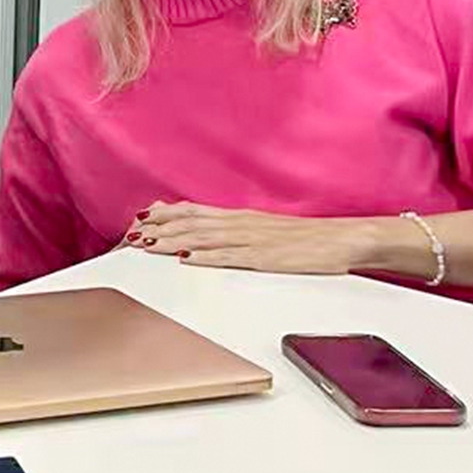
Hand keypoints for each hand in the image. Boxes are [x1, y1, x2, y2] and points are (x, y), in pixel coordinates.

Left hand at [124, 202, 371, 274]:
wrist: (343, 239)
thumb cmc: (305, 238)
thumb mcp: (263, 228)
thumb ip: (232, 228)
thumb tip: (203, 228)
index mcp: (241, 217)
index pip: (192, 212)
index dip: (162, 217)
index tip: (136, 221)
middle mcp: (242, 224)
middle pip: (191, 224)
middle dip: (158, 230)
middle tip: (129, 236)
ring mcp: (254, 241)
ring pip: (205, 238)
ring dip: (173, 241)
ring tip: (147, 245)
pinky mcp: (267, 258)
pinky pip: (233, 257)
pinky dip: (209, 258)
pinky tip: (190, 260)